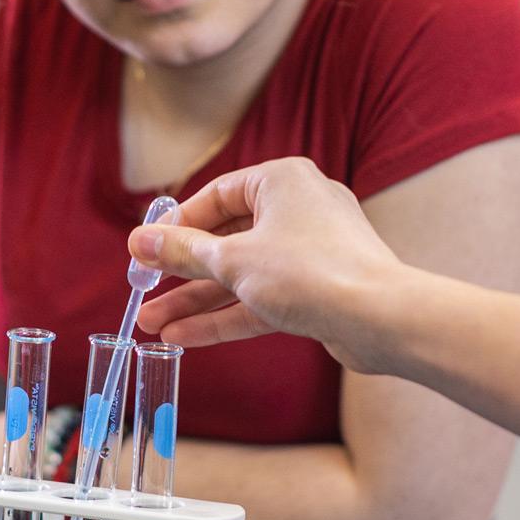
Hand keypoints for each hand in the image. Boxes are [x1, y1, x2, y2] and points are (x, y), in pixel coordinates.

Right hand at [129, 157, 407, 373]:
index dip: (176, 226)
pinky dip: (226, 316)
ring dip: (197, 301)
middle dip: (181, 273)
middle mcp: (298, 210)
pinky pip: (261, 298)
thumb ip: (182, 252)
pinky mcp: (316, 290)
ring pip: (241, 275)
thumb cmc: (310, 273)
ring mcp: (309, 252)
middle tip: (142, 293)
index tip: (144, 252)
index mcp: (281, 181)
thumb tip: (138, 241)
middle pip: (226, 239)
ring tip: (152, 326)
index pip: (215, 197)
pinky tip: (185, 338)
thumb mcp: (232, 260)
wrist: (381, 319)